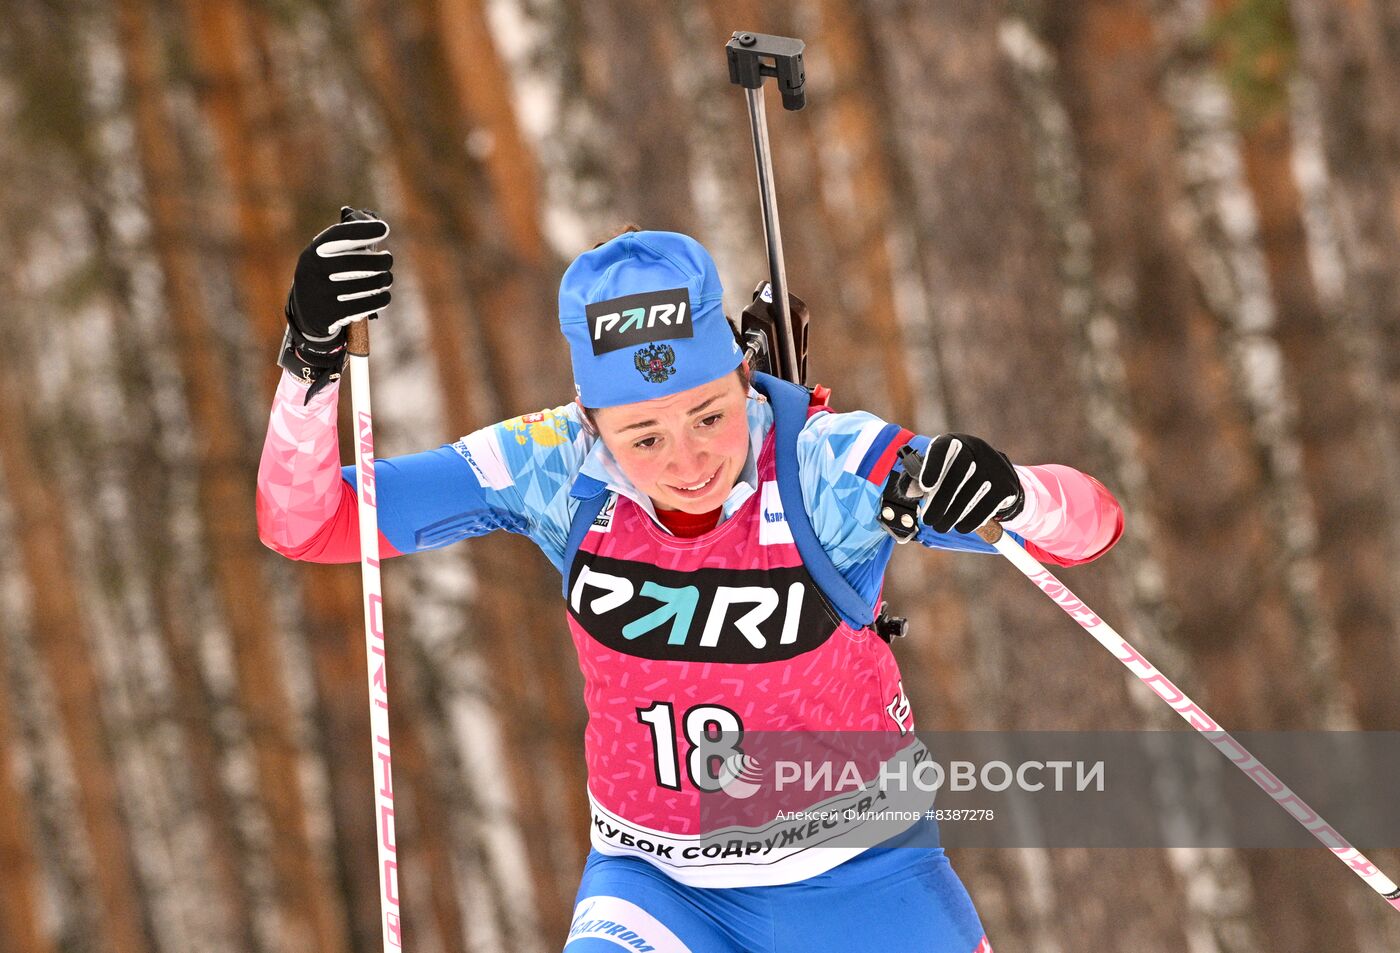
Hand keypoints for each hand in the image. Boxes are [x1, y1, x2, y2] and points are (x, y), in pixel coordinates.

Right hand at [284, 212, 392, 365]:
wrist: (305, 314)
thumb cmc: (323, 278)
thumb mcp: (322, 259)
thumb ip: (343, 245)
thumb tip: (379, 229)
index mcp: (312, 253)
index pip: (338, 235)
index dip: (362, 230)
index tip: (384, 228)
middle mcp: (314, 271)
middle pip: (354, 262)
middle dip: (379, 260)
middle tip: (388, 259)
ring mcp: (322, 294)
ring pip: (364, 284)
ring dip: (383, 280)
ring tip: (387, 278)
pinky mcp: (332, 314)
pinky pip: (365, 305)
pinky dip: (381, 299)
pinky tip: (385, 295)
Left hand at [909, 433, 1023, 533]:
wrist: (997, 476)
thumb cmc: (957, 475)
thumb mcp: (938, 470)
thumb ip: (919, 479)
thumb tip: (909, 491)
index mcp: (954, 443)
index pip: (942, 449)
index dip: (932, 467)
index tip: (925, 487)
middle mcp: (976, 449)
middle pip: (957, 475)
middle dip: (940, 502)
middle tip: (928, 520)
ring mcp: (994, 467)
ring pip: (971, 493)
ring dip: (953, 515)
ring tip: (941, 526)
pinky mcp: (1005, 486)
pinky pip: (986, 506)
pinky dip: (971, 520)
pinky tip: (961, 526)